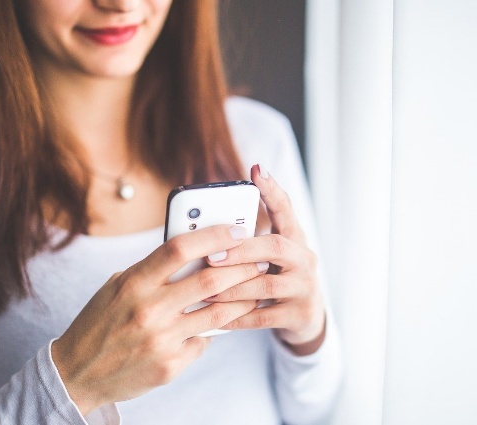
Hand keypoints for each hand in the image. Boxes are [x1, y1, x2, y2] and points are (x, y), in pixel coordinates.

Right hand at [51, 225, 264, 414]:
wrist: (78, 373)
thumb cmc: (99, 323)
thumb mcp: (117, 287)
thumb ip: (151, 271)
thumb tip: (193, 255)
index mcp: (133, 283)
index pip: (179, 249)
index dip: (213, 235)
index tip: (236, 230)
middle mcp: (148, 310)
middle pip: (209, 280)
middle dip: (242, 267)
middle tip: (258, 260)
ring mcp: (161, 340)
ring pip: (217, 314)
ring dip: (242, 299)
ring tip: (255, 290)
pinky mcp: (170, 365)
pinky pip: (204, 341)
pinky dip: (214, 330)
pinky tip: (221, 323)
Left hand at [204, 164, 325, 355]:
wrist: (305, 318)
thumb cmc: (275, 278)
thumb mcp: (267, 257)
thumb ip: (246, 243)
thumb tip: (202, 230)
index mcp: (294, 239)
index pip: (286, 209)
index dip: (272, 190)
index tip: (256, 169)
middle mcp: (305, 259)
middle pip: (276, 247)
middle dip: (241, 250)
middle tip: (210, 255)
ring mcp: (305, 287)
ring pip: (267, 285)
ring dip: (232, 288)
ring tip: (205, 290)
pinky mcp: (300, 314)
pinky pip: (264, 317)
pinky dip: (238, 317)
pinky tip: (217, 318)